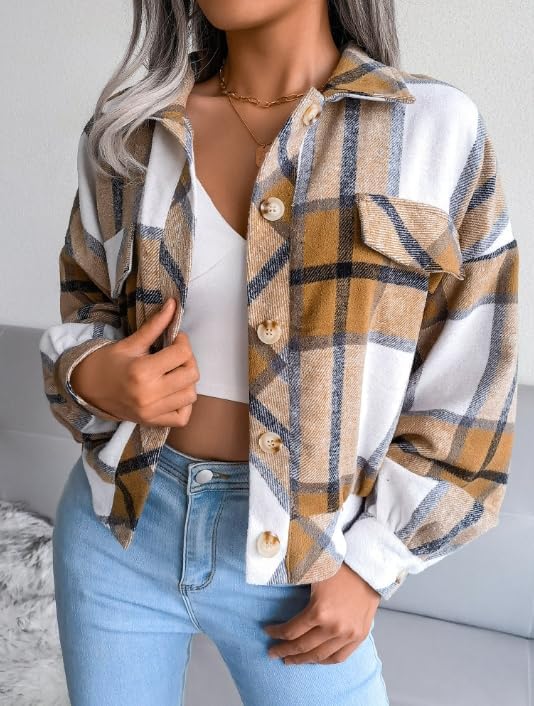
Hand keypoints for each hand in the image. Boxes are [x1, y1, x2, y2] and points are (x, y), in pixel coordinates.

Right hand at [70, 297, 199, 426]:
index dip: (183, 342)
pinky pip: (182, 417)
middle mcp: (149, 394)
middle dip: (188, 360)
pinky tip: (174, 393)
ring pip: (191, 395)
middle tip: (176, 355)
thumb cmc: (108, 363)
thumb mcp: (130, 343)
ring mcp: (151, 411)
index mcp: (142, 371)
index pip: (182, 354)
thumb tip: (173, 303)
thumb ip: (154, 325)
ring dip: (187, 382)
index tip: (174, 339)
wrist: (87, 388)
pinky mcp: (152, 422)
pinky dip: (184, 405)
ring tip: (174, 373)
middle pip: (191, 375)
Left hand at [263, 562, 380, 664]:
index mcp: (319, 611)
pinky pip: (339, 657)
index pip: (291, 631)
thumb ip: (294, 584)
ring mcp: (348, 634)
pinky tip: (314, 659)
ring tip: (290, 660)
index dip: (277, 633)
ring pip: (319, 656)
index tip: (268, 632)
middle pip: (302, 647)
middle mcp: (333, 627)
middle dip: (284, 650)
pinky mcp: (359, 636)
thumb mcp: (312, 573)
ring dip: (302, 659)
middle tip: (272, 653)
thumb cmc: (339, 567)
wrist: (369, 568)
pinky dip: (324, 661)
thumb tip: (271, 584)